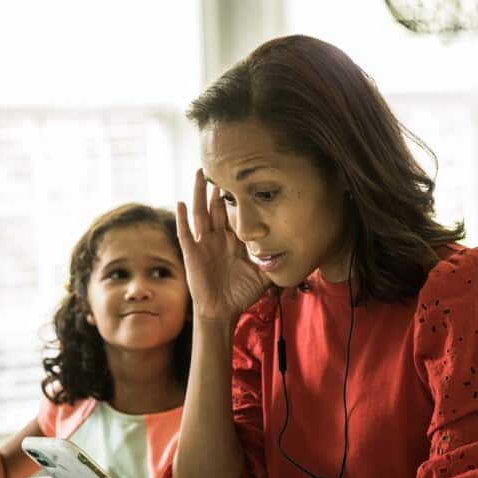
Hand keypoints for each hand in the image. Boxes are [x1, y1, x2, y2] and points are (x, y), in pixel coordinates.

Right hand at [177, 168, 271, 321]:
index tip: (240, 176)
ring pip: (200, 213)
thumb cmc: (241, 294)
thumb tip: (297, 254)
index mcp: (233, 241)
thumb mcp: (264, 275)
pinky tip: (180, 203)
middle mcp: (217, 238)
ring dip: (199, 193)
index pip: (233, 213)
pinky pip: (185, 233)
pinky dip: (181, 218)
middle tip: (219, 165)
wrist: (223, 312)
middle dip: (216, 187)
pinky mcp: (192, 253)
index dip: (235, 196)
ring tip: (200, 174)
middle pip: (215, 207)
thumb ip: (276, 262)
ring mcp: (203, 244)